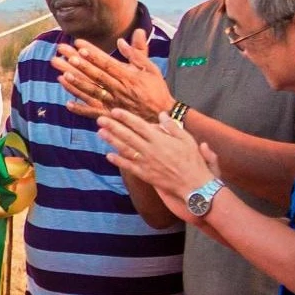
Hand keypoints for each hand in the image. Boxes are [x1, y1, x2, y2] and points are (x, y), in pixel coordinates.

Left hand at [55, 32, 173, 119]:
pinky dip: (81, 109)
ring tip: (63, 75)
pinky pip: (94, 112)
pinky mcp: (112, 114)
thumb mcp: (151, 69)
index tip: (79, 45)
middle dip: (80, 65)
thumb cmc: (156, 89)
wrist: (162, 115)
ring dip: (77, 84)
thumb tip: (121, 41)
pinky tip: (68, 104)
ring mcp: (114, 102)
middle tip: (66, 56)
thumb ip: (136, 54)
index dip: (93, 54)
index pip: (107, 63)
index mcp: (128, 76)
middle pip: (96, 75)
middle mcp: (119, 89)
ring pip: (92, 92)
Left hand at [98, 108, 216, 198]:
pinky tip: (108, 155)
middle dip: (113, 126)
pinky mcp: (145, 174)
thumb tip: (161, 114)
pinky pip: (128, 166)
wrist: (193, 184)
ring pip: (125, 149)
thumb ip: (172, 126)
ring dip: (111, 140)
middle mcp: (149, 149)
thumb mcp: (187, 139)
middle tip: (100, 119)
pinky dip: (118, 161)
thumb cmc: (192, 160)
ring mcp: (145, 162)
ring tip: (100, 132)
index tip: (114, 111)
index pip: (139, 125)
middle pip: (127, 135)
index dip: (125, 117)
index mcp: (159, 139)